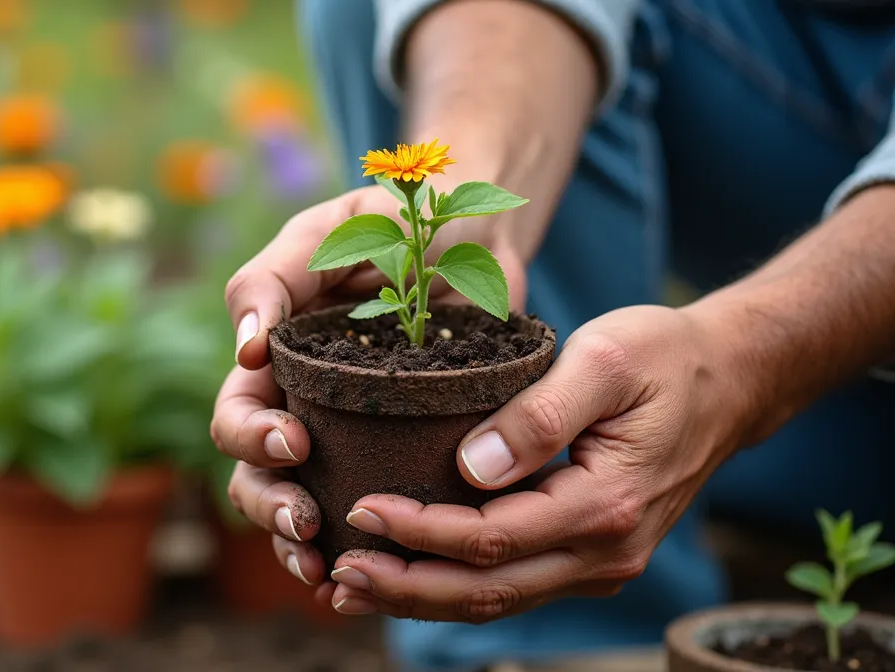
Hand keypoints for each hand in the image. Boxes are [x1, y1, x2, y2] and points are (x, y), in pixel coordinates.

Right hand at [211, 184, 526, 593]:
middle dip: (269, 507)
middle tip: (306, 525)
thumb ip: (273, 279)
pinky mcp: (403, 450)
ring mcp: (351, 433)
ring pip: (302, 504)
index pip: (236, 414)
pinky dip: (362, 546)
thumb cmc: (391, 221)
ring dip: (300, 544)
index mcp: (273, 360)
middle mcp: (302, 404)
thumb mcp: (327, 232)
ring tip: (324, 570)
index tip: (294, 443)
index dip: (250, 440)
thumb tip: (243, 351)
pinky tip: (371, 573)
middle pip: (257, 475)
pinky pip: (372, 505)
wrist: (476, 232)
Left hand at [323, 305, 751, 619]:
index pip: (490, 539)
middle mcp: (604, 551)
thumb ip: (540, 414)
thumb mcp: (605, 361)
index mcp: (604, 504)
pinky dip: (453, 589)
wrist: (729, 379)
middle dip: (404, 585)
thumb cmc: (664, 357)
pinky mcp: (588, 555)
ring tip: (351, 585)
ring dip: (420, 598)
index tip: (360, 509)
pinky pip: (513, 585)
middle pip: (486, 591)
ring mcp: (599, 562)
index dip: (418, 532)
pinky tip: (406, 578)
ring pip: (497, 600)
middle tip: (336, 570)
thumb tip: (470, 467)